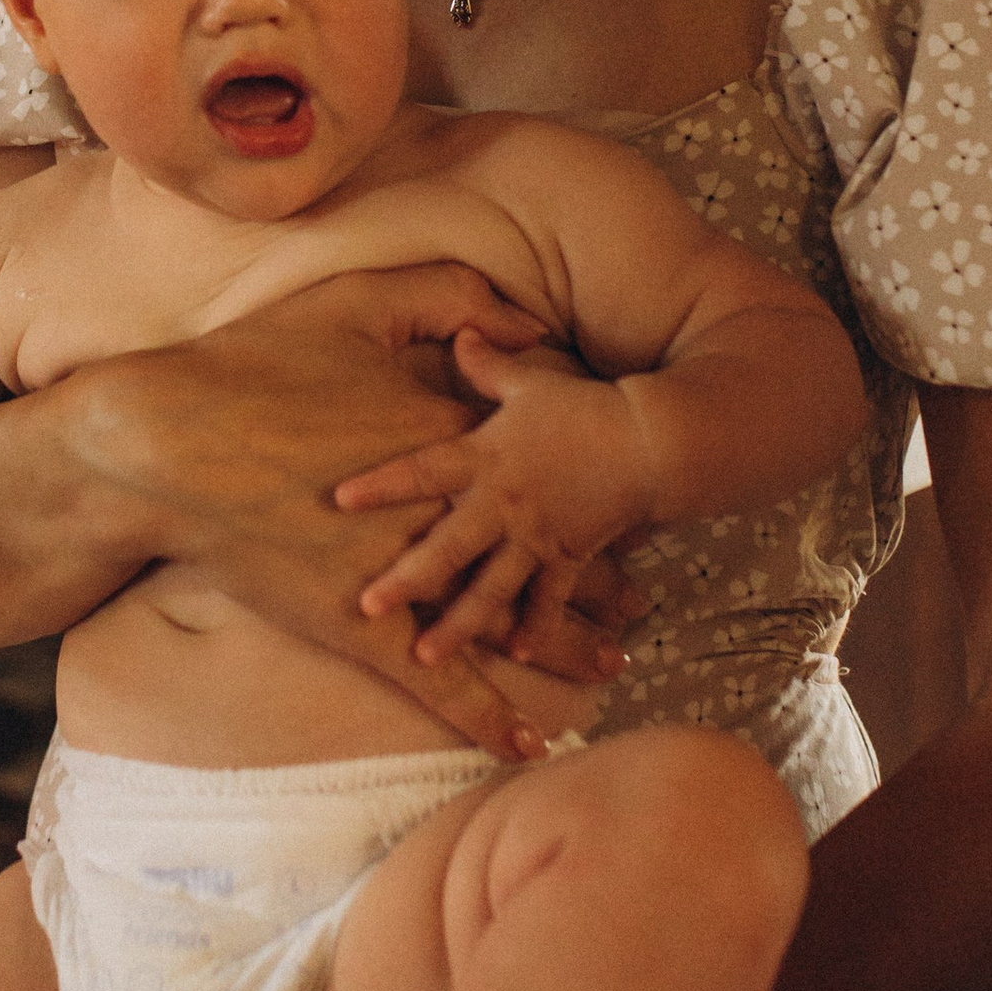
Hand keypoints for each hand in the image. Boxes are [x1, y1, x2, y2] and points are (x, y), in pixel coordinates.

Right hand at [76, 264, 623, 761]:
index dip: (582, 482)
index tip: (616, 495)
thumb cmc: (246, 367)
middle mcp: (445, 509)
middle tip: (637, 597)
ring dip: (564, 646)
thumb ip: (445, 294)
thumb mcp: (351, 303)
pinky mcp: (368, 626)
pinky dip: (488, 717)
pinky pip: (445, 683)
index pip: (538, 462)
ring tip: (610, 664)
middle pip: (541, 548)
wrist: (166, 444)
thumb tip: (519, 318)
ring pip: (509, 618)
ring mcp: (410, 573)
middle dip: (594, 575)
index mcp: (445, 432)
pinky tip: (529, 747)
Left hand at [332, 328, 658, 659]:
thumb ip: (487, 365)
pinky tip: (519, 656)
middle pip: (448, 547)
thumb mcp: (530, 382)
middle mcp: (503, 503)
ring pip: (491, 588)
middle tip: (368, 606)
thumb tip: (461, 335)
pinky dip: (536, 628)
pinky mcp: (567, 557)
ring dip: (459, 625)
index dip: (382, 484)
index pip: (423, 471)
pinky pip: (547, 600)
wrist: (651, 442)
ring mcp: (535, 536)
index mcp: (486, 456)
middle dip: (407, 579)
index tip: (340, 500)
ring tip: (425, 655)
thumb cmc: (584, 407)